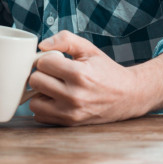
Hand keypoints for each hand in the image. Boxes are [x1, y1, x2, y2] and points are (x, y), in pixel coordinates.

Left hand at [26, 30, 143, 125]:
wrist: (128, 96)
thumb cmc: (105, 70)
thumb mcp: (88, 49)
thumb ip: (65, 39)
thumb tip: (41, 46)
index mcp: (79, 75)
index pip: (42, 63)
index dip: (47, 59)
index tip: (57, 61)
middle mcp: (74, 96)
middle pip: (35, 81)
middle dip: (42, 74)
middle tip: (55, 74)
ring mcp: (71, 113)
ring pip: (33, 101)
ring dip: (40, 93)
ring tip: (55, 87)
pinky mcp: (69, 124)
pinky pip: (40, 116)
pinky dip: (44, 107)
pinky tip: (56, 100)